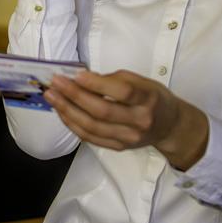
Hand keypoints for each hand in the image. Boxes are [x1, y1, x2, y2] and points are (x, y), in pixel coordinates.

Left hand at [43, 68, 208, 169]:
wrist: (169, 126)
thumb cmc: (153, 98)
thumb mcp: (141, 81)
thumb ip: (114, 79)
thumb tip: (82, 78)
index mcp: (147, 99)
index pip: (121, 92)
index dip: (97, 84)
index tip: (76, 75)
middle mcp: (139, 121)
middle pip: (102, 111)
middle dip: (74, 96)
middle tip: (55, 83)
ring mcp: (127, 138)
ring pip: (92, 127)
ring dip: (67, 111)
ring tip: (52, 96)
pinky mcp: (118, 147)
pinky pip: (90, 138)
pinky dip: (73, 124)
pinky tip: (62, 111)